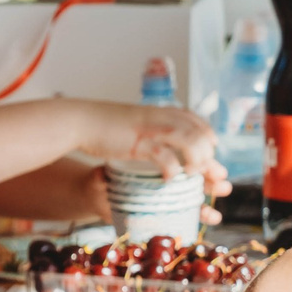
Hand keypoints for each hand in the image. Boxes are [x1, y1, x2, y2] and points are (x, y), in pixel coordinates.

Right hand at [91, 103, 229, 195]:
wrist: (79, 120)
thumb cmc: (102, 124)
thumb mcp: (131, 119)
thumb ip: (146, 126)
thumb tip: (155, 134)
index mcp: (160, 112)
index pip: (195, 119)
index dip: (208, 133)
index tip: (212, 147)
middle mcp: (161, 118)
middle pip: (199, 132)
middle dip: (209, 154)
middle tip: (206, 172)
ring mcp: (151, 130)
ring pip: (190, 141)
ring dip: (196, 160)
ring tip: (190, 174)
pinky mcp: (139, 143)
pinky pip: (164, 156)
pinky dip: (172, 169)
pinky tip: (168, 179)